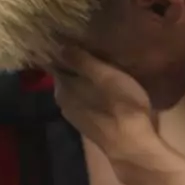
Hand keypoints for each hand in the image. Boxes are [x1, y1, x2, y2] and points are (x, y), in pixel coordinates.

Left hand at [50, 47, 154, 162]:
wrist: (131, 146)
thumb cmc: (121, 106)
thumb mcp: (105, 76)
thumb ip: (81, 60)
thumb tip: (58, 44)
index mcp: (63, 86)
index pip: (53, 62)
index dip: (60, 49)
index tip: (69, 38)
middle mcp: (62, 100)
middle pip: (65, 76)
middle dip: (74, 64)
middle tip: (89, 51)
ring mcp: (74, 115)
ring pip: (75, 90)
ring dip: (83, 81)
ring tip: (99, 70)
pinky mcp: (87, 125)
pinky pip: (84, 102)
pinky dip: (89, 94)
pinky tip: (103, 92)